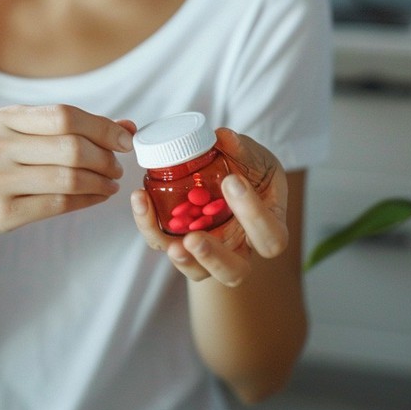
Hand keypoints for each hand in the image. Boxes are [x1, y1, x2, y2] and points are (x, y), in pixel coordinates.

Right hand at [0, 104, 133, 238]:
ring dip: (99, 181)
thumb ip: (65, 127)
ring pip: (67, 178)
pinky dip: (86, 201)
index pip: (64, 115)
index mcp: (4, 118)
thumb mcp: (16, 133)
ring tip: (109, 182)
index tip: (125, 138)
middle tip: (116, 165)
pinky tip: (96, 196)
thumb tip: (126, 126)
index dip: (102, 127)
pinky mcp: (2, 213)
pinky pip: (57, 205)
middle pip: (71, 147)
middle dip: (105, 157)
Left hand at [130, 127, 288, 286]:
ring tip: (167, 243)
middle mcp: (240, 247)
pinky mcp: (182, 242)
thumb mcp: (254, 156)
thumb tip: (223, 137)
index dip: (254, 216)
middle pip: (233, 272)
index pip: (270, 238)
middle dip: (212, 258)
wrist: (233, 176)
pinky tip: (141, 200)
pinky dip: (150, 225)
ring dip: (179, 257)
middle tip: (192, 239)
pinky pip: (165, 242)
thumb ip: (242, 150)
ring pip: (197, 270)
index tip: (232, 181)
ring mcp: (211, 250)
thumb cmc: (250, 169)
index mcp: (268, 228)